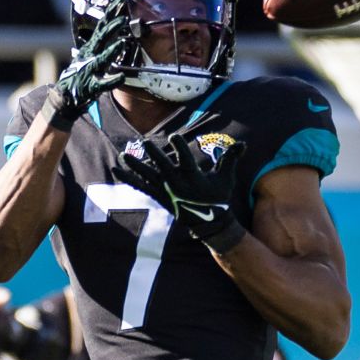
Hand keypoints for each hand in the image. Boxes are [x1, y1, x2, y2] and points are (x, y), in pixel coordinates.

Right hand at [41, 14, 129, 130]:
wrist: (65, 97)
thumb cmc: (80, 75)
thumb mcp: (88, 56)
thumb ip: (99, 44)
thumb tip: (111, 30)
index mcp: (90, 48)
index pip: (102, 26)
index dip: (111, 13)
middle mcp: (89, 56)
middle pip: (101, 38)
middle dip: (112, 27)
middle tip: (124, 17)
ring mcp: (89, 70)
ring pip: (101, 59)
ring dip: (111, 51)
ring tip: (122, 43)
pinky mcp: (91, 86)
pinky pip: (103, 84)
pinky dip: (112, 80)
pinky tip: (121, 77)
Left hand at [112, 133, 247, 252]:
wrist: (209, 222)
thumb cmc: (218, 197)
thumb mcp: (226, 178)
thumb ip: (230, 158)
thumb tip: (243, 143)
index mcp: (193, 177)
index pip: (186, 160)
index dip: (180, 148)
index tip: (174, 137)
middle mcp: (177, 184)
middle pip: (163, 166)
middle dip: (154, 154)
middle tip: (145, 142)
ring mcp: (166, 191)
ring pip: (148, 176)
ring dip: (135, 165)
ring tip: (123, 154)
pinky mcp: (159, 196)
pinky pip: (141, 186)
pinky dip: (128, 178)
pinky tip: (116, 169)